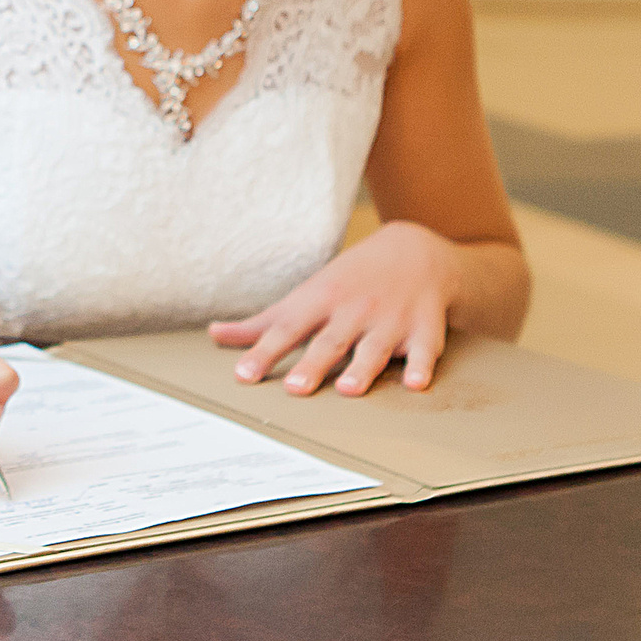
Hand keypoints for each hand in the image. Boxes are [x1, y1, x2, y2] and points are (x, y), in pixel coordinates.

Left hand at [208, 220, 460, 395]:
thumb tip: (215, 334)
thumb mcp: (307, 294)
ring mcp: (390, 319)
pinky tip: (417, 384)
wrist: (415, 251)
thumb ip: (264, 322)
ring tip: (348, 389)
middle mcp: (353, 310)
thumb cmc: (350, 281)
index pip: (287, 329)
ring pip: (374, 348)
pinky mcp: (424, 329)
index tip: (244, 374)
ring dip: (362, 367)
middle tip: (294, 388)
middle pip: (329, 341)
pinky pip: (425, 349)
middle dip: (313, 364)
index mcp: (321, 302)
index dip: (265, 352)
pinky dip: (422, 366)